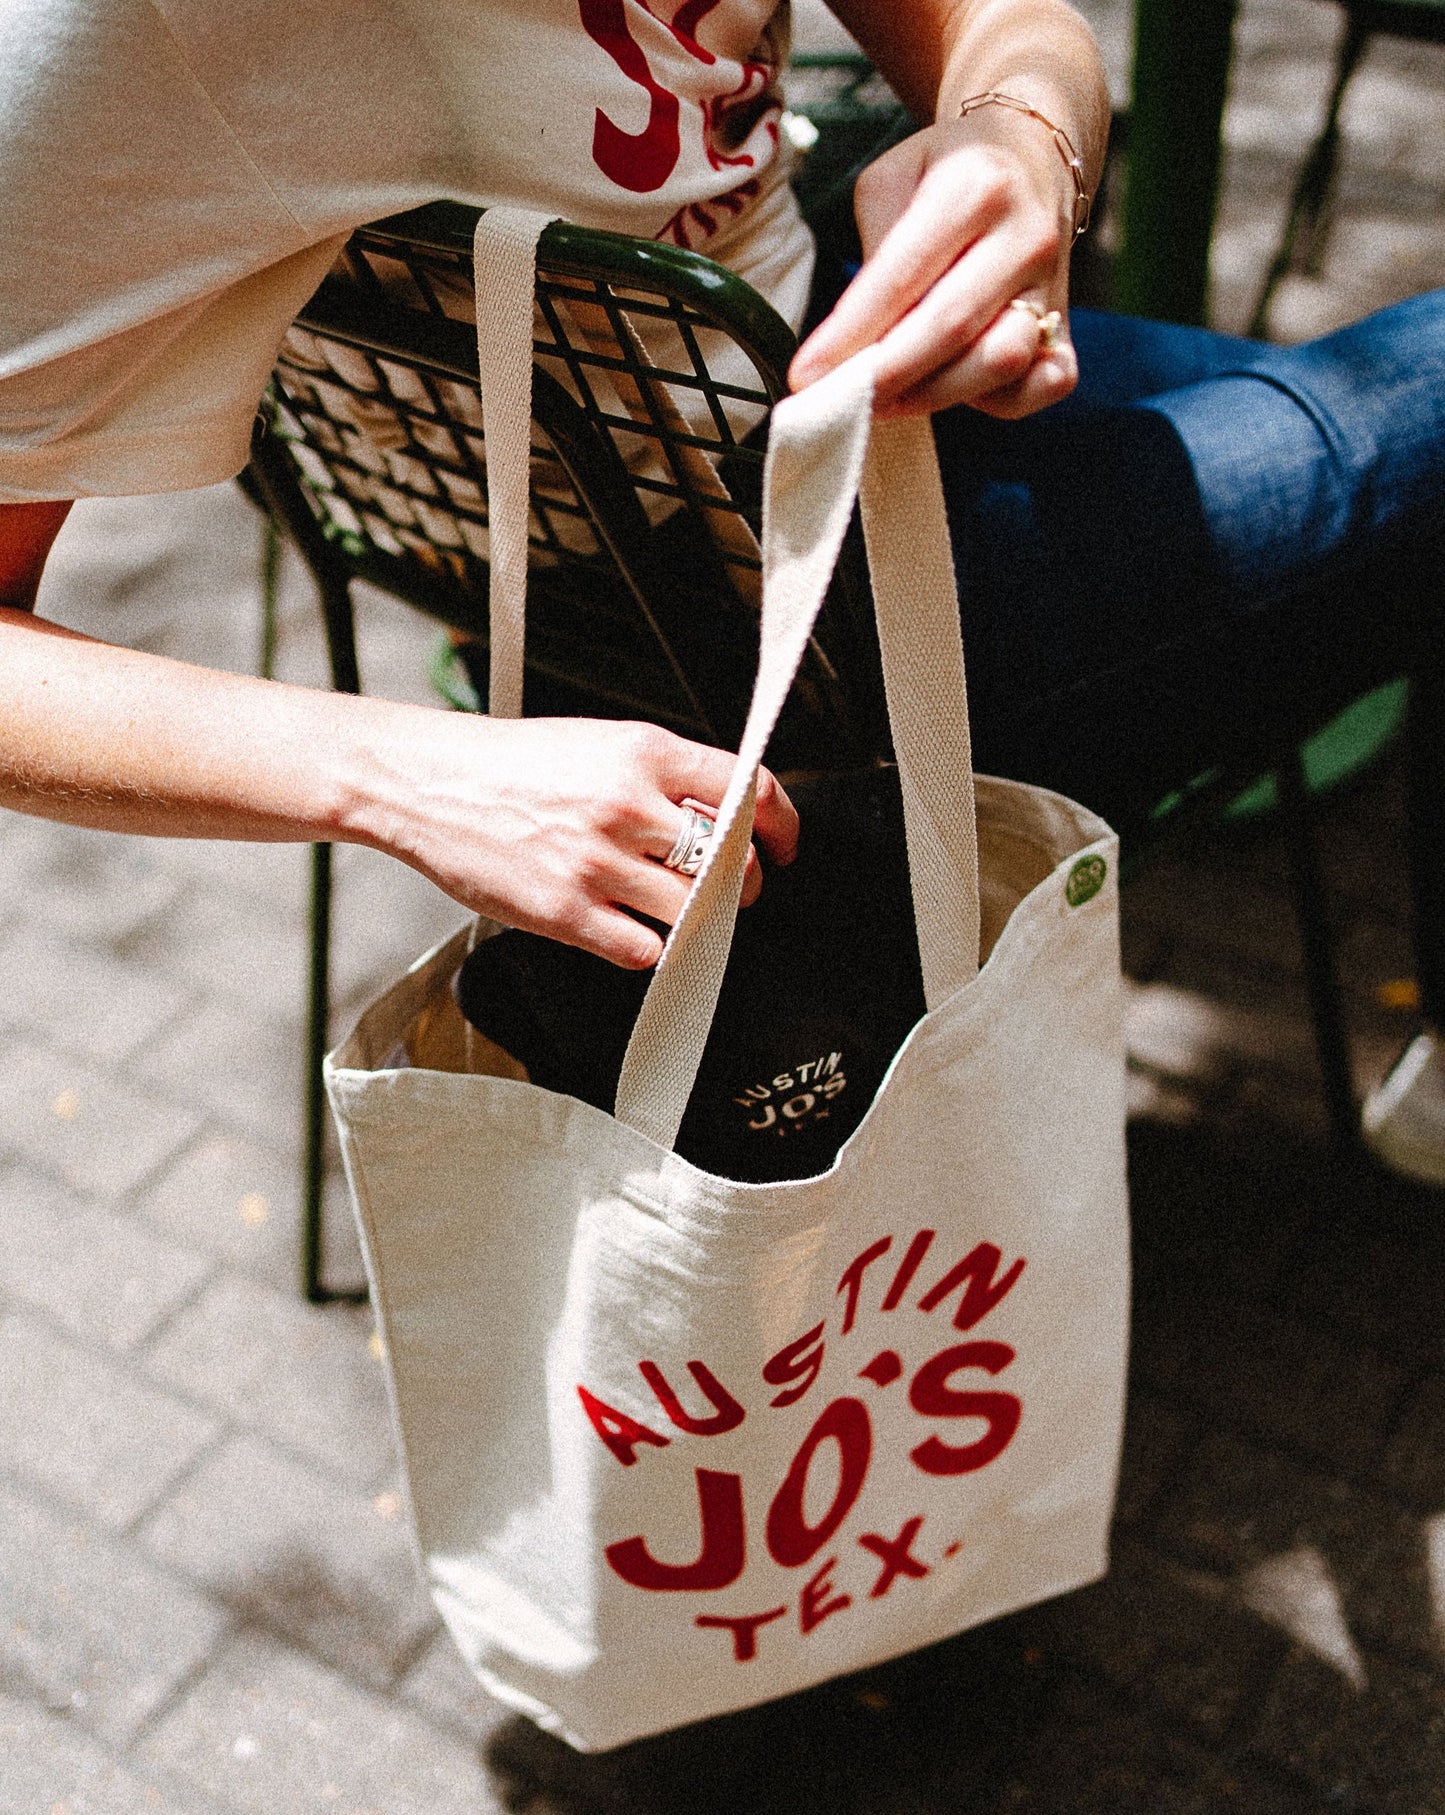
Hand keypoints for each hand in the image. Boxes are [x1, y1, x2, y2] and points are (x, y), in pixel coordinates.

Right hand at [366, 713, 798, 969]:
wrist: (429, 783)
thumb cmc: (517, 765)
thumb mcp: (602, 744)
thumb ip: (666, 777)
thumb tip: (731, 816)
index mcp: (645, 752)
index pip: (750, 790)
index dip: (782, 826)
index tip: (785, 847)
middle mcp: (629, 805)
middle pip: (731, 863)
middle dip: (743, 885)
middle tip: (731, 891)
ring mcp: (597, 862)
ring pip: (693, 912)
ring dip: (699, 921)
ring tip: (676, 911)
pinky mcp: (566, 912)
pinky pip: (644, 951)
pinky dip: (649, 948)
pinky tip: (630, 929)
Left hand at [789, 105, 1078, 419]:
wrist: (1033, 153)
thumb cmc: (946, 173)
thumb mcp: (892, 181)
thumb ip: (875, 257)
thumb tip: (853, 346)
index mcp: (973, 186)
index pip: (904, 275)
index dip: (851, 335)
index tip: (805, 376)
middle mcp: (1024, 235)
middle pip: (952, 326)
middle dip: (886, 375)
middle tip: (837, 402)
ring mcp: (1054, 283)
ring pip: (1001, 362)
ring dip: (934, 394)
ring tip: (884, 399)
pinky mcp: (1068, 323)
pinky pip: (1048, 382)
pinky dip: (1004, 401)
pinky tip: (959, 392)